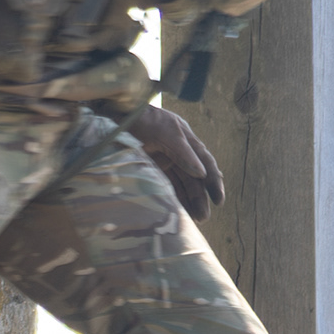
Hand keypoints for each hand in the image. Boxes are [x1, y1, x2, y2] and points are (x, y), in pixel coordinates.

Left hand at [123, 103, 224, 218]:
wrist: (114, 114)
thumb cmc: (143, 118)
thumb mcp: (166, 132)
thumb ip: (183, 152)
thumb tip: (202, 174)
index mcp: (187, 140)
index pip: (206, 164)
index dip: (213, 182)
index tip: (219, 201)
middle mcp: (178, 152)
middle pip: (193, 179)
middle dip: (199, 198)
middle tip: (202, 217)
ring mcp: (163, 161)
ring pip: (180, 185)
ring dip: (186, 202)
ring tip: (191, 220)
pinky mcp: (149, 169)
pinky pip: (164, 186)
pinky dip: (171, 199)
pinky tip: (174, 212)